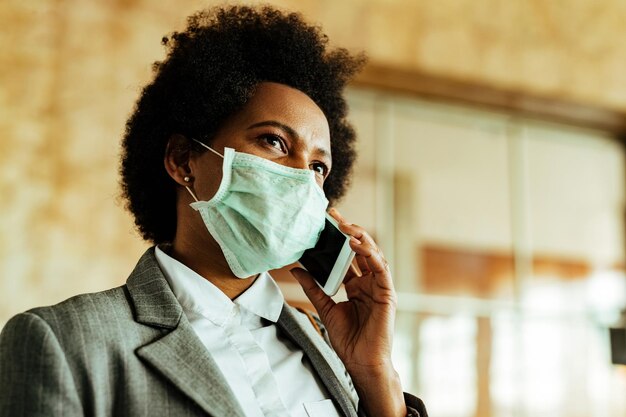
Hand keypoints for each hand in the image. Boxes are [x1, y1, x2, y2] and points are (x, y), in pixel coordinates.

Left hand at [290, 208, 405, 416]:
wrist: (360, 362)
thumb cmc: (347, 339)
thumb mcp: (324, 307)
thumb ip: (313, 287)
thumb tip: (297, 269)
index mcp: (356, 284)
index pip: (348, 255)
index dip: (340, 237)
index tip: (327, 221)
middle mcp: (369, 282)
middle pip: (362, 249)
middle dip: (350, 230)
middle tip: (335, 216)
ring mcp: (379, 286)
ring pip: (373, 254)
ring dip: (360, 238)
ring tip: (345, 226)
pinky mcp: (387, 293)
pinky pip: (381, 269)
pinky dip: (371, 255)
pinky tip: (358, 245)